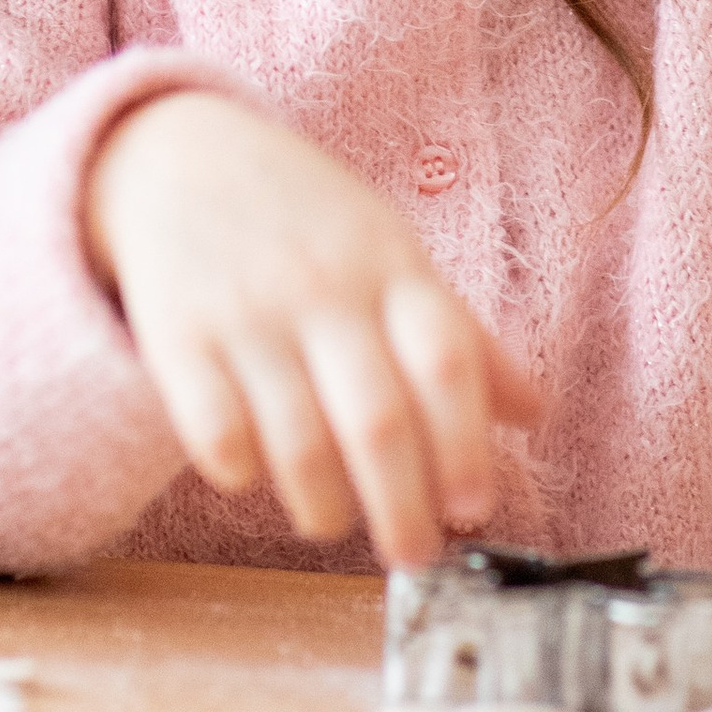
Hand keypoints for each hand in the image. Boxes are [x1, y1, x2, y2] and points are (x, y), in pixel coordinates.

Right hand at [84, 91, 539, 566]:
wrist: (176, 156)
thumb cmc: (303, 217)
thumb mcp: (390, 250)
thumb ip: (459, 334)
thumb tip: (535, 413)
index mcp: (389, 265)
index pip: (446, 362)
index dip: (466, 445)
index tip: (474, 508)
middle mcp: (323, 289)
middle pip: (378, 420)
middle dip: (403, 507)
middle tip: (415, 555)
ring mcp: (248, 313)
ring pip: (298, 442)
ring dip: (324, 505)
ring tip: (334, 522)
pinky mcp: (177, 337)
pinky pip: (215, 431)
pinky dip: (241, 470)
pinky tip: (254, 473)